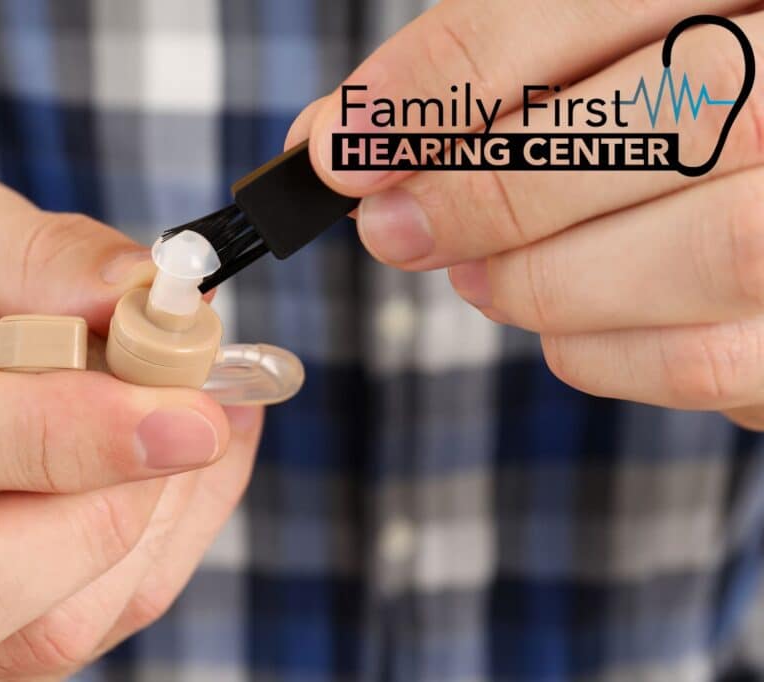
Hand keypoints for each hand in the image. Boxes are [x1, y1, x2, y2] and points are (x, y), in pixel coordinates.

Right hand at [0, 176, 262, 679]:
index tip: (179, 409)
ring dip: (146, 526)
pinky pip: (85, 639)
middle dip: (102, 511)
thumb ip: (25, 253)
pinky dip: (159, 549)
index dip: (52, 431)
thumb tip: (135, 294)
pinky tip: (168, 476)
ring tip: (178, 429)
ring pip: (37, 639)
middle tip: (196, 428)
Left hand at [290, 2, 763, 427]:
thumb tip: (342, 139)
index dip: (453, 75)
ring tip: (474, 277)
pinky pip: (708, 360)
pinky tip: (554, 323)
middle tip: (391, 228)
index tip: (342, 145)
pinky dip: (597, 349)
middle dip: (490, 190)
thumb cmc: (670, 121)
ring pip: (707, 250)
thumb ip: (485, 84)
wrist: (757, 196)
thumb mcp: (591, 64)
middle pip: (666, 120)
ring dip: (543, 277)